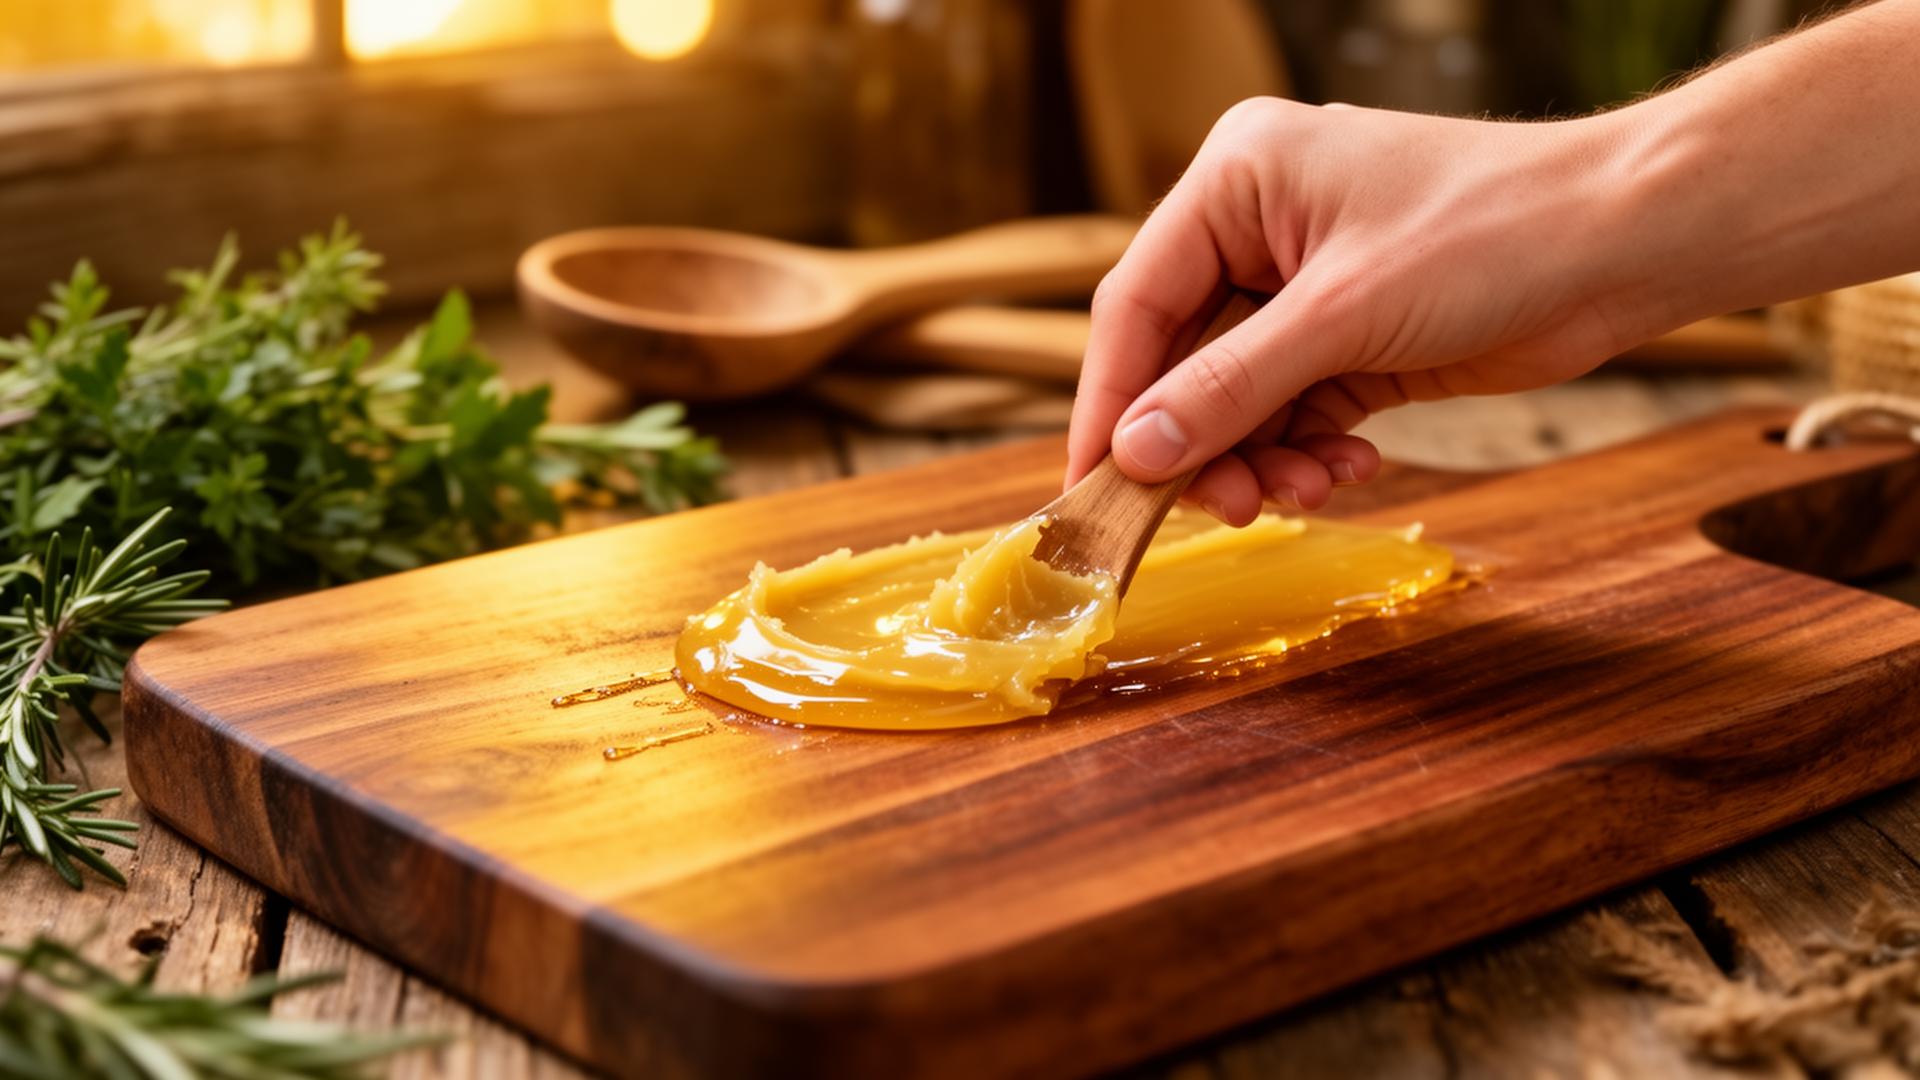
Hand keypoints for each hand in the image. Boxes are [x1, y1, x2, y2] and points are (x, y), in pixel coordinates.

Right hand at [1067, 97, 1656, 523]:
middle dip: (1202, 441)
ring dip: (1260, 456)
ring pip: (1237, 396)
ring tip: (1302, 493)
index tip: (1095, 484)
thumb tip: (1137, 453)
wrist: (1629, 245)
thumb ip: (1231, 387)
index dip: (1111, 399)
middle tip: (1225, 508)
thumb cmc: (1494, 233)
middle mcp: (1258, 227)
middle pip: (1183, 359)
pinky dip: (1306, 450)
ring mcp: (1306, 285)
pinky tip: (1344, 469)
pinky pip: (1293, 409)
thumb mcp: (1345, 315)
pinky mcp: (1352, 337)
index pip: (1137, 301)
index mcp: (1238, 180)